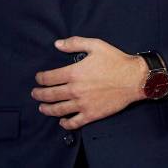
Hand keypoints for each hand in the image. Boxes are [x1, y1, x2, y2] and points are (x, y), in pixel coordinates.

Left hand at [31, 36, 148, 129]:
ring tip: (42, 107)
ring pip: (59, 110)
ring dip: (47, 109)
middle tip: (34, 94)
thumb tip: (57, 44)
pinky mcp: (92, 114)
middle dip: (39, 94)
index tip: (38, 78)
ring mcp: (83, 104)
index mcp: (74, 73)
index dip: (40, 78)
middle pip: (50, 95)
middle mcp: (75, 90)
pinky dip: (65, 123)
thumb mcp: (95, 45)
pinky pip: (74, 122)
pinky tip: (62, 121)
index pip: (50, 78)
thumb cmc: (115, 60)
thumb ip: (74, 43)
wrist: (133, 79)